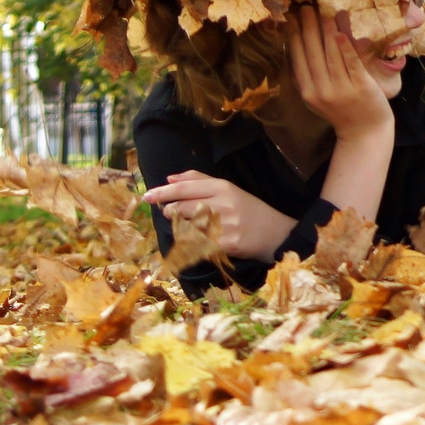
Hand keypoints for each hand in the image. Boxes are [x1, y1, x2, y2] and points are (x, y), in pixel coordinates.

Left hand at [144, 171, 299, 259]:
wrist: (278, 234)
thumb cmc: (250, 211)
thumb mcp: (229, 190)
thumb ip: (200, 181)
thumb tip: (169, 178)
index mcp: (223, 187)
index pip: (185, 188)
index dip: (163, 192)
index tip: (147, 196)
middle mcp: (223, 203)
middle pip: (181, 207)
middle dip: (169, 212)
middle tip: (168, 214)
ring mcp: (225, 224)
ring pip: (187, 227)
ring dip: (180, 230)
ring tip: (189, 228)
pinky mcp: (228, 244)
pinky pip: (198, 245)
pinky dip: (192, 246)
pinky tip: (197, 244)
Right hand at [289, 5, 393, 142]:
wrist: (365, 132)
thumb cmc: (343, 110)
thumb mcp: (321, 93)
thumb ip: (314, 71)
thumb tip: (305, 41)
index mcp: (307, 91)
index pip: (297, 58)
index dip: (293, 37)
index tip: (290, 17)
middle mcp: (320, 90)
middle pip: (311, 53)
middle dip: (307, 28)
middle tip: (304, 7)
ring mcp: (340, 89)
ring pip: (330, 55)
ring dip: (326, 32)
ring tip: (322, 12)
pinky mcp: (360, 87)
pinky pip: (351, 63)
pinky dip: (346, 47)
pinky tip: (341, 32)